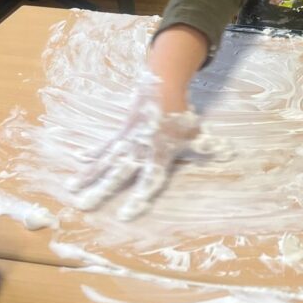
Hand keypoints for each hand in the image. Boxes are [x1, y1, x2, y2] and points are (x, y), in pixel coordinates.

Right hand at [67, 70, 225, 220]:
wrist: (163, 86)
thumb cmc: (180, 114)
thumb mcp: (196, 132)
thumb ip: (209, 146)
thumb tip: (230, 153)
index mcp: (158, 154)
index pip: (149, 181)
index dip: (138, 199)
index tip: (125, 215)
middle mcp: (139, 150)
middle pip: (119, 174)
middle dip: (102, 190)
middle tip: (85, 207)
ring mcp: (127, 140)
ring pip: (105, 162)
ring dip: (89, 176)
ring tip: (73, 191)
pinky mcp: (119, 132)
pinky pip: (104, 145)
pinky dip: (92, 154)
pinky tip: (78, 163)